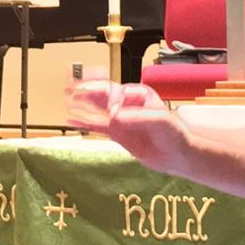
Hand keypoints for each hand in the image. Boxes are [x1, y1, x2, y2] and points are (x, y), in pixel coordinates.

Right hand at [66, 80, 191, 174]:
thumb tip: (115, 116)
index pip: (117, 92)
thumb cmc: (175, 135)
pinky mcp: (117, 133)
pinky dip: (84, 122)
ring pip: (96, 108)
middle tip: (71, 88)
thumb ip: (138, 118)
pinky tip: (72, 120)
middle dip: (86, 90)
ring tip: (67, 98)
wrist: (177, 155)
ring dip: (82, 103)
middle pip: (102, 93)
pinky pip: (97, 126)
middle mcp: (127, 104)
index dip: (110, 100)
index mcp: (139, 94)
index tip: (112, 113)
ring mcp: (120, 118)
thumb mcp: (161, 122)